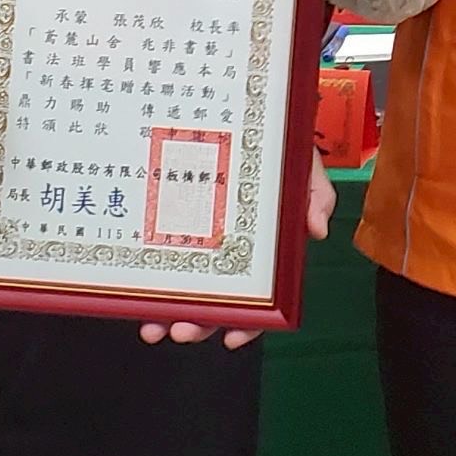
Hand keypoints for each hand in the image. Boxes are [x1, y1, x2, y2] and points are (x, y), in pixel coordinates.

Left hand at [142, 148, 335, 348]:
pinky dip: (150, 284)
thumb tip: (317, 228)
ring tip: (154, 326)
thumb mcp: (303, 164)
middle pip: (218, 302)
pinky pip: (160, 262)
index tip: (232, 338)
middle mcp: (232, 253)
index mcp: (266, 249)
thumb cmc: (276, 144)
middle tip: (182, 332)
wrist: (248, 117)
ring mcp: (201, 242)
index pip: (263, 298)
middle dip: (200, 324)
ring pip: (186, 290)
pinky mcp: (173, 224)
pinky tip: (138, 296)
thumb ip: (315, 194)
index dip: (250, 323)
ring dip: (169, 315)